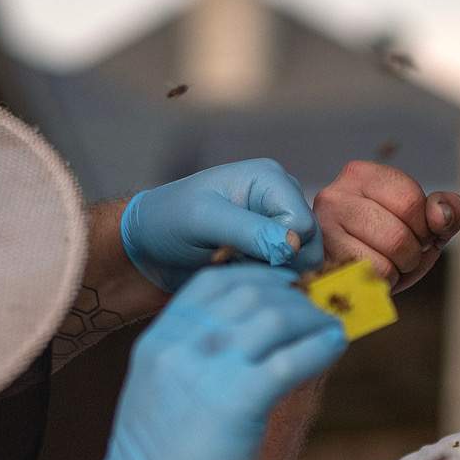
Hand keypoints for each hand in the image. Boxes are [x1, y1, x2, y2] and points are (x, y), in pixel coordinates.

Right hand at [93, 265, 346, 459]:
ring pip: (276, 317)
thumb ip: (190, 361)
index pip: (213, 283)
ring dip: (311, 319)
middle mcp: (181, 346)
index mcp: (158, 341)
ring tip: (328, 328)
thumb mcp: (159, 395)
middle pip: (250, 292)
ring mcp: (209, 370)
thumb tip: (242, 343)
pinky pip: (292, 358)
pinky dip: (321, 345)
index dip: (256, 276)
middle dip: (290, 296)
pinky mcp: (238, 401)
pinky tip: (337, 344)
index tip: (282, 285)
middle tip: (314, 309)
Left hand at [119, 160, 325, 291]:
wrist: (149, 247)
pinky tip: (239, 276)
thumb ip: (249, 230)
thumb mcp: (204, 220)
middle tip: (239, 266)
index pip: (303, 223)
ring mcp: (277, 225)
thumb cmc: (168, 222)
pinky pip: (289, 273)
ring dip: (273, 274)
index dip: (282, 248)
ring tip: (236, 270)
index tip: (245, 258)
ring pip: (303, 262)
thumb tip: (293, 244)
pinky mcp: (271, 250)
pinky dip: (267, 281)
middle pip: (311, 243)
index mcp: (269, 179)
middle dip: (280, 263)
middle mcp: (281, 199)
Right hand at [313, 161, 459, 292]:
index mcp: (361, 175)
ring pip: (389, 253)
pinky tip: (369, 276)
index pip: (410, 200)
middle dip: (413, 252)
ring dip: (399, 268)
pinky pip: (374, 273)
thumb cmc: (388, 248)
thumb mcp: (425, 226)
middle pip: (400, 231)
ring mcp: (324, 228)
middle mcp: (335, 195)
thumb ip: (448, 212)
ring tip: (385, 264)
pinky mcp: (323, 258)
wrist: (351, 281)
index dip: (424, 226)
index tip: (414, 233)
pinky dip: (384, 281)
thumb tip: (441, 215)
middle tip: (401, 255)